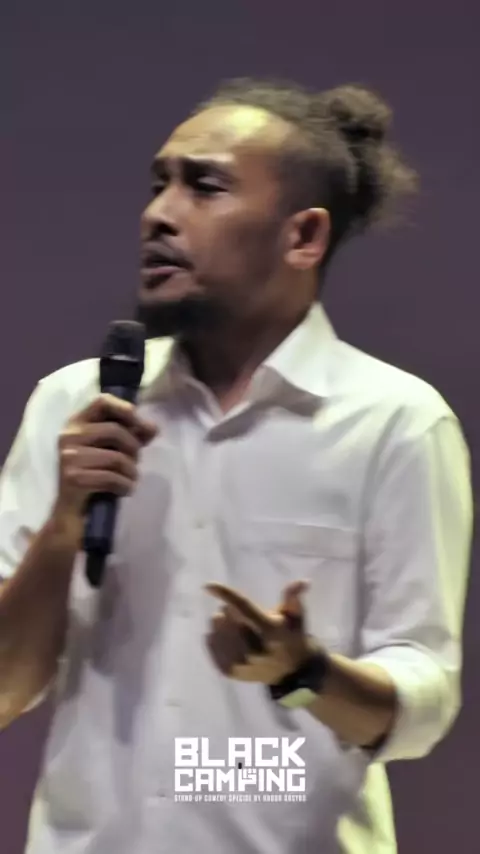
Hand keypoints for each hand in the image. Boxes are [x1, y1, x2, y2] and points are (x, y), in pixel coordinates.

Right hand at [55, 394, 157, 517]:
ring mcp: (68, 457)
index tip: (141, 424)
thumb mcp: (111, 450)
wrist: (71, 511)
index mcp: (76, 423)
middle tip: (136, 462)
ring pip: (116, 458)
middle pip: (115, 431)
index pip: (101, 401)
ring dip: (132, 472)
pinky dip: (125, 486)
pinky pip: (111, 478)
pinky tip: (125, 490)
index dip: (125, 409)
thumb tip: (153, 428)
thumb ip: (130, 436)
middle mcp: (68, 436)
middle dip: (133, 448)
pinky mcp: (73, 478)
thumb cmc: (94, 475)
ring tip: (131, 479)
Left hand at [205, 580, 316, 684]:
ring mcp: (241, 663)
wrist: (292, 672)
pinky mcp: (232, 673)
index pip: (243, 607)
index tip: (208, 585)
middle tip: (231, 610)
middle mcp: (254, 648)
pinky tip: (218, 635)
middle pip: (227, 621)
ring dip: (218, 624)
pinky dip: (212, 639)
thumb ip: (293, 597)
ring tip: (224, 622)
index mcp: (269, 630)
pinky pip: (213, 650)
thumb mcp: (296, 615)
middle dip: (226, 611)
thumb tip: (302, 581)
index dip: (225, 595)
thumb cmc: (292, 636)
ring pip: (217, 634)